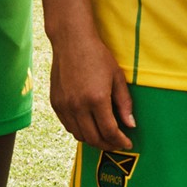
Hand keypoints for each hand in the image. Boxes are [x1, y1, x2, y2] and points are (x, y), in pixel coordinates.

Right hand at [49, 33, 134, 151]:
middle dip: (108, 145)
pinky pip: (68, 125)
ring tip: (103, 136)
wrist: (71, 41)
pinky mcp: (55, 103)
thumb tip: (131, 125)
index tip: (127, 144)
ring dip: (93, 140)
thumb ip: (124, 103)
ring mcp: (65, 105)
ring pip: (79, 135)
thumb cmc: (97, 56)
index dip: (120, 141)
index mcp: (97, 99)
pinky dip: (79, 130)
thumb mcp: (117, 77)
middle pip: (94, 138)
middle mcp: (78, 106)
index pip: (109, 131)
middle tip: (117, 144)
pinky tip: (88, 126)